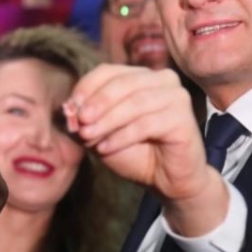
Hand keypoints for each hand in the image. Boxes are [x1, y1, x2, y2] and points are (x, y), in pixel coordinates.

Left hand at [67, 64, 227, 234]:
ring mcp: (176, 96)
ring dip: (107, 121)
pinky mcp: (184, 118)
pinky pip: (147, 124)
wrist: (166, 180)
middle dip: (97, 104)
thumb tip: (68, 107)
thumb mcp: (102, 132)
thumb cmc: (135, 151)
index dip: (86, 88)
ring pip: (134, 103)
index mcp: (140, 76)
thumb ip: (85, 119)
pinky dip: (122, 136)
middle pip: (121, 84)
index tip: (70, 108)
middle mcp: (162, 79)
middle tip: (80, 124)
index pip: (107, 72)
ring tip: (89, 138)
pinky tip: (106, 148)